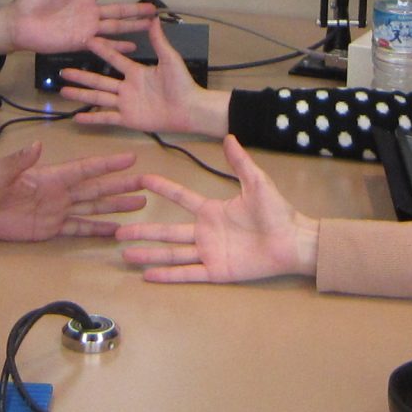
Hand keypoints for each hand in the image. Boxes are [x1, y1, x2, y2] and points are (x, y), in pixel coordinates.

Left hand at [0, 0, 158, 56]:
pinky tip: (131, 47)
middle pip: (118, 9)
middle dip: (135, 9)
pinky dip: (118, 46)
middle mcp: (88, 11)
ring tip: (149, 26)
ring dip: (132, 26)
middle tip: (153, 9)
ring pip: (115, 26)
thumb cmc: (31, 0)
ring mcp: (86, 27)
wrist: (18, 23)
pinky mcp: (81, 41)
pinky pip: (103, 43)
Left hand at [0, 141, 145, 240]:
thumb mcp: (0, 171)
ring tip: (139, 204)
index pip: (85, 169)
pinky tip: (115, 231)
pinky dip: (97, 231)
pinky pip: (78, 230)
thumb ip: (20, 161)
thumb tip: (36, 145)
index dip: (107, 165)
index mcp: (51, 176)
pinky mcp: (50, 229)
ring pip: (93, 208)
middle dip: (121, 186)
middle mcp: (60, 193)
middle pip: (97, 189)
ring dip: (116, 207)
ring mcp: (57, 211)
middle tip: (146, 184)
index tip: (130, 159)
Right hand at [58, 21, 229, 136]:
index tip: (86, 40)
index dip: (101, 50)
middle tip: (63, 72)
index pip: (114, 59)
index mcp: (136, 72)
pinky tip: (77, 117)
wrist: (190, 109)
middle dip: (81, 76)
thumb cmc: (182, 84)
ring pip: (98, 98)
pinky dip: (92, 118)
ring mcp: (125, 104)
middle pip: (98, 80)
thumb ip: (159, 41)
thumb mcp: (170, 59)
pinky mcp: (128, 119)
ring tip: (63, 91)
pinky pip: (106, 118)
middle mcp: (127, 87)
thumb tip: (154, 18)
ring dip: (80, 94)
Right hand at [116, 136, 319, 282]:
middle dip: (143, 231)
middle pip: (167, 231)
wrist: (292, 241)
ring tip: (125, 253)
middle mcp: (205, 232)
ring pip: (171, 254)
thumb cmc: (276, 212)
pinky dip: (167, 275)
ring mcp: (208, 253)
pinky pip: (187, 273)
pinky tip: (147, 276)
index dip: (163, 189)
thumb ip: (240, 162)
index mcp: (212, 211)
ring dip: (148, 253)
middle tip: (119, 230)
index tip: (142, 179)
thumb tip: (229, 136)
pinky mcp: (216, 271)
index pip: (181, 198)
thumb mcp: (257, 183)